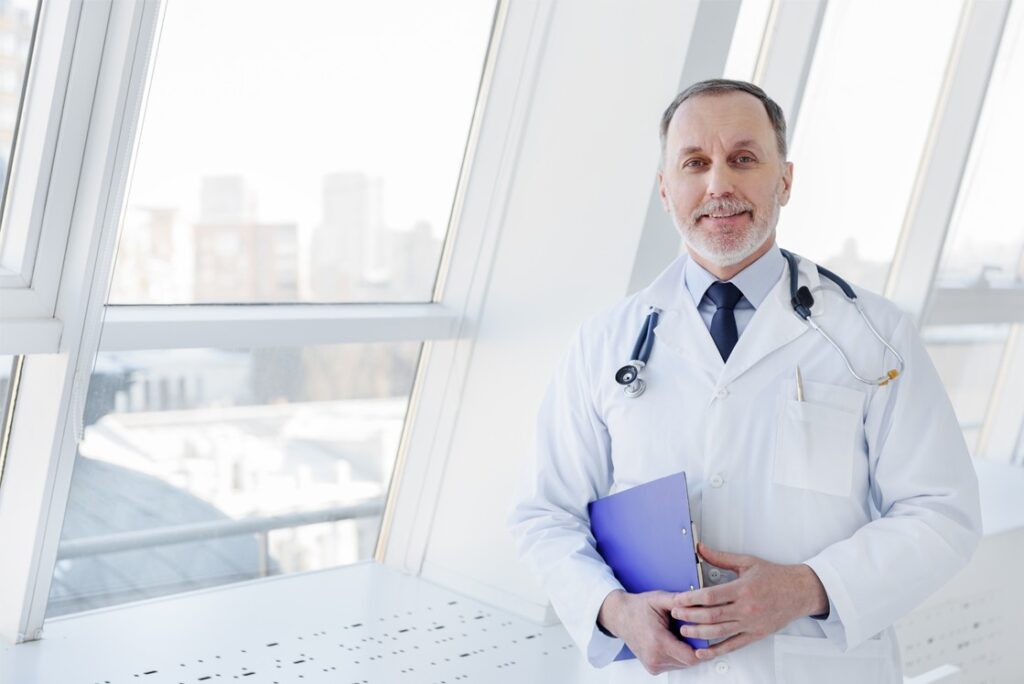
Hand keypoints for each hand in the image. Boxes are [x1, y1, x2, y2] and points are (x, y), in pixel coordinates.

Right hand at [598, 589, 700, 673]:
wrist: (619, 616)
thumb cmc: (638, 608)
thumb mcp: (659, 598)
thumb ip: (680, 600)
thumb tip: (699, 601)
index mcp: (658, 642)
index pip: (691, 657)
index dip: (702, 648)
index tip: (704, 636)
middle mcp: (655, 657)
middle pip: (689, 661)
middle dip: (694, 647)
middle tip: (690, 630)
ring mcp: (653, 665)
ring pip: (683, 665)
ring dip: (686, 652)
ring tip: (678, 634)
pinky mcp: (653, 668)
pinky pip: (674, 665)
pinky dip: (677, 655)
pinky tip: (671, 641)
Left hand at [670, 543, 827, 660]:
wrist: (800, 591)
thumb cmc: (774, 576)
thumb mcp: (746, 562)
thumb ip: (720, 557)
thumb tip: (700, 548)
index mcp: (743, 589)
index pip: (711, 596)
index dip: (691, 599)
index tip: (678, 599)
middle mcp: (746, 608)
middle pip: (712, 615)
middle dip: (690, 616)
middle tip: (675, 614)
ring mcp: (751, 624)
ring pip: (720, 632)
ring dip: (699, 633)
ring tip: (684, 630)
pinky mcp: (755, 634)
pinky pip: (733, 645)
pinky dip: (716, 650)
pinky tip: (703, 651)